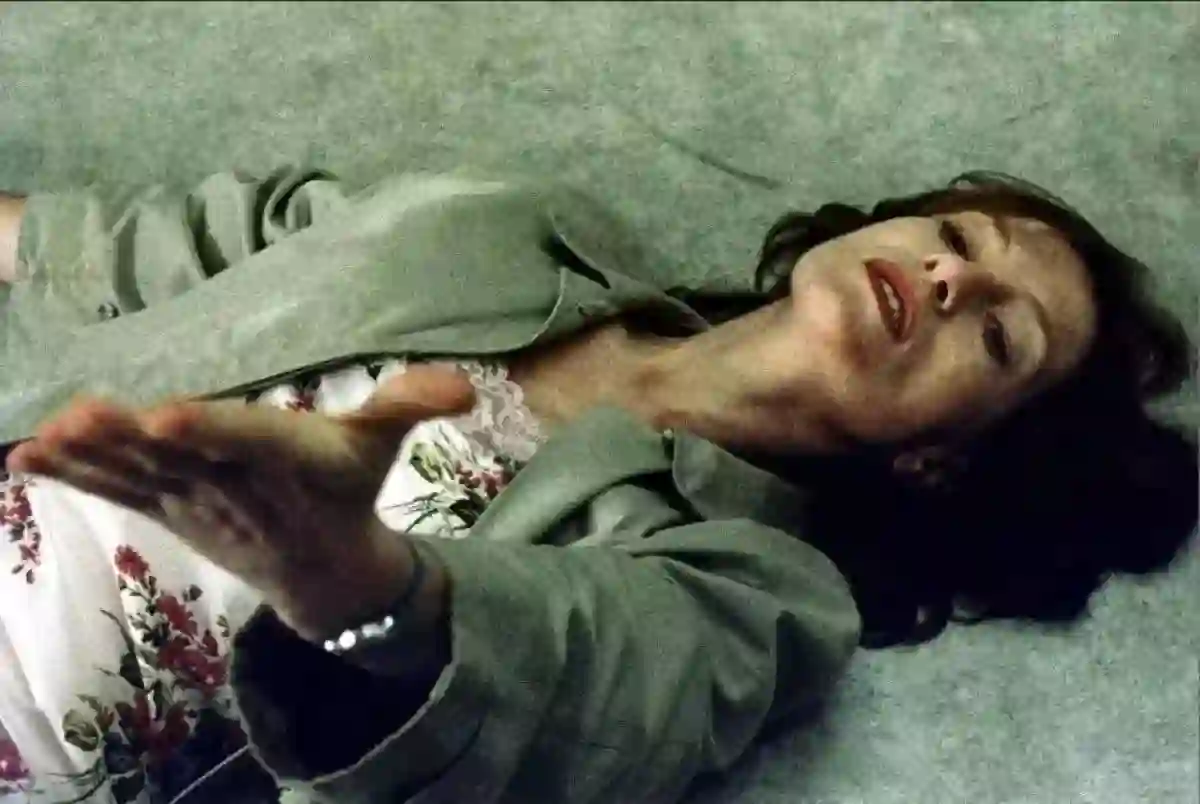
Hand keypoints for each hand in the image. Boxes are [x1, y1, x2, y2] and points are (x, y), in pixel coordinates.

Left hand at [6, 365, 475, 638]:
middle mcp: (236, 483)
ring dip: (91, 459)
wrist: (322, 574)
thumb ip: (413, 404)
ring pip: (139, 476)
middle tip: (85, 415)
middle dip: (130, 440)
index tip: (166, 414)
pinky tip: (24, 459)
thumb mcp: (385, 443)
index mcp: (289, 458)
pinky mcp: (166, 510)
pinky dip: (73, 477)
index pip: (249, 439)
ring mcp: (193, 501)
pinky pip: (116, 493)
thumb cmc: (350, 491)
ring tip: (45, 436)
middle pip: (180, 457)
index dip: (210, 428)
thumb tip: (468, 387)